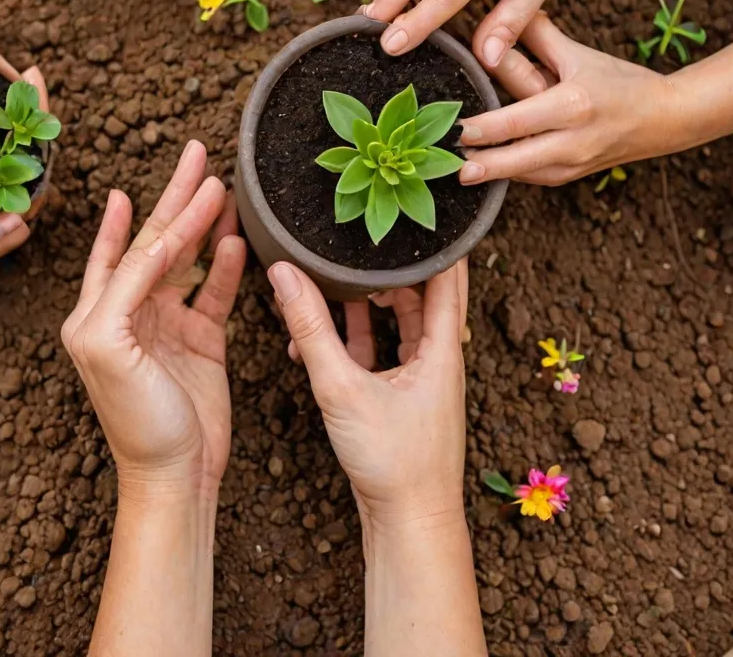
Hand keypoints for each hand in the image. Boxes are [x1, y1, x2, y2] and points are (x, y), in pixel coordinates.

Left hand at [61, 141, 244, 497]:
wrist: (177, 472)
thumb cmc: (135, 420)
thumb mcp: (108, 348)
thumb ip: (126, 287)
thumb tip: (151, 243)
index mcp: (97, 313)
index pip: (120, 248)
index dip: (123, 217)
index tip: (129, 185)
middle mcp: (132, 312)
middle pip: (159, 243)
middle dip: (176, 200)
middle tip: (197, 157)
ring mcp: (170, 324)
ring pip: (190, 260)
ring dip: (205, 225)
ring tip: (222, 188)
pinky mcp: (204, 339)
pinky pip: (215, 291)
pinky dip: (226, 264)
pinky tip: (236, 239)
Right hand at [269, 260, 468, 526]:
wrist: (409, 526)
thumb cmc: (393, 462)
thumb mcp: (342, 387)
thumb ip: (310, 329)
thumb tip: (283, 274)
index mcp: (444, 348)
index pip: (449, 276)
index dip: (438, 241)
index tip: (419, 207)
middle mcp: (440, 358)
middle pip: (424, 295)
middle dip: (394, 267)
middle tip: (366, 237)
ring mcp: (422, 380)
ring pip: (401, 324)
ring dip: (371, 302)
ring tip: (338, 278)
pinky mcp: (402, 399)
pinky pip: (382, 353)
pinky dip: (357, 339)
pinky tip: (320, 336)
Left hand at [456, 13, 676, 184]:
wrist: (665, 119)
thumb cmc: (619, 82)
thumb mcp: (579, 54)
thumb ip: (539, 37)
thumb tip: (504, 17)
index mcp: (572, 104)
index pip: (518, 119)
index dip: (485, 127)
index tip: (457, 128)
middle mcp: (573, 139)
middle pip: (519, 157)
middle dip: (484, 164)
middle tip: (452, 165)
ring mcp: (574, 163)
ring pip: (525, 174)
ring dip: (493, 175)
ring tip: (460, 174)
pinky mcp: (572, 176)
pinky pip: (535, 178)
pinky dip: (511, 175)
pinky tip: (486, 173)